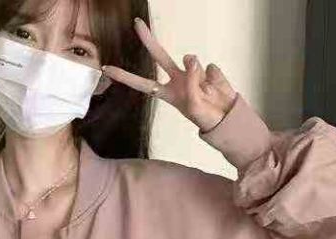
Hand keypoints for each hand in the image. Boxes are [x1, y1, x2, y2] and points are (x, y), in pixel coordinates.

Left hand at [101, 17, 237, 132]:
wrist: (228, 118)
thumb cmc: (206, 118)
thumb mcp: (194, 106)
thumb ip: (190, 82)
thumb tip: (191, 58)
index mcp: (168, 93)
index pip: (142, 84)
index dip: (125, 77)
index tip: (107, 69)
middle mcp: (178, 80)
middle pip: (160, 56)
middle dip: (148, 39)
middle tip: (136, 23)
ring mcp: (193, 73)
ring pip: (191, 60)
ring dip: (197, 73)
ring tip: (206, 92)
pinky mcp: (208, 69)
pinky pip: (209, 68)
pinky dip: (214, 78)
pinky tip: (216, 88)